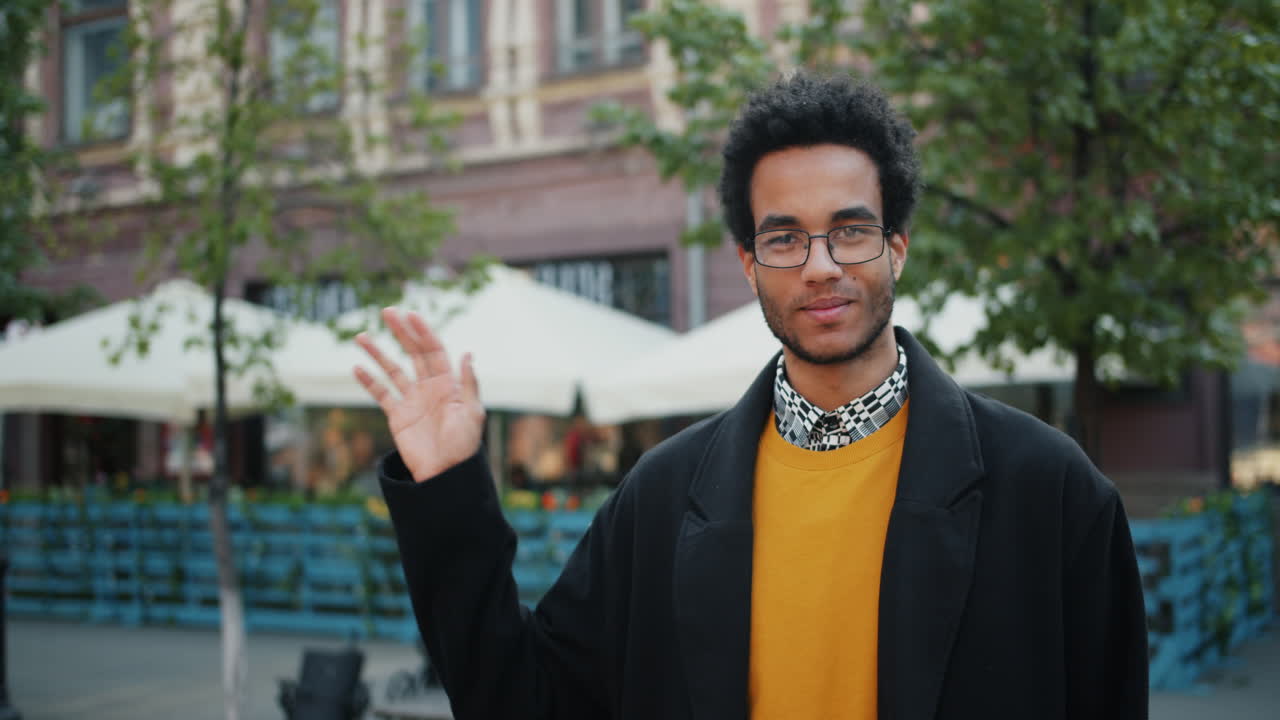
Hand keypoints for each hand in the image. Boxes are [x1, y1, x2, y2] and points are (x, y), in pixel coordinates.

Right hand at [353, 308, 484, 481]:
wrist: (445, 474)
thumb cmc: (463, 445)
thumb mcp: (472, 412)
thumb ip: (468, 383)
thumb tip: (467, 353)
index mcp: (448, 383)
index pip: (434, 350)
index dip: (422, 332)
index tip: (410, 315)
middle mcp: (429, 387)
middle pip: (413, 353)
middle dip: (401, 332)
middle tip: (387, 312)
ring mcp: (412, 400)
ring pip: (392, 370)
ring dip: (378, 353)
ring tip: (360, 336)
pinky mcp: (398, 416)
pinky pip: (381, 394)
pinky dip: (369, 381)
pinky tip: (356, 368)